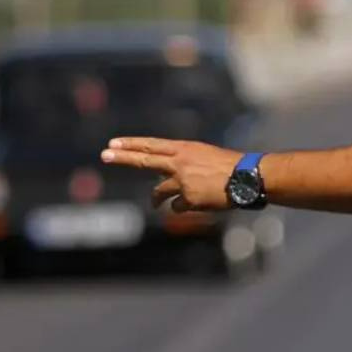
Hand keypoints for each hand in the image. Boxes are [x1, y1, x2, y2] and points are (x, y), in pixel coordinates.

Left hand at [101, 137, 241, 211]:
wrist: (247, 177)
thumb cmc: (232, 167)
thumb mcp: (206, 156)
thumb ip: (186, 163)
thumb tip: (171, 177)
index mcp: (185, 149)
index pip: (152, 145)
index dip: (132, 144)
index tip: (114, 143)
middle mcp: (180, 162)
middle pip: (145, 160)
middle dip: (123, 158)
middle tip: (104, 155)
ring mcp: (182, 180)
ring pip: (159, 191)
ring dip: (156, 199)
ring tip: (155, 204)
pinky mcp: (188, 198)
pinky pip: (178, 207)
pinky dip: (183, 208)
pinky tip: (196, 206)